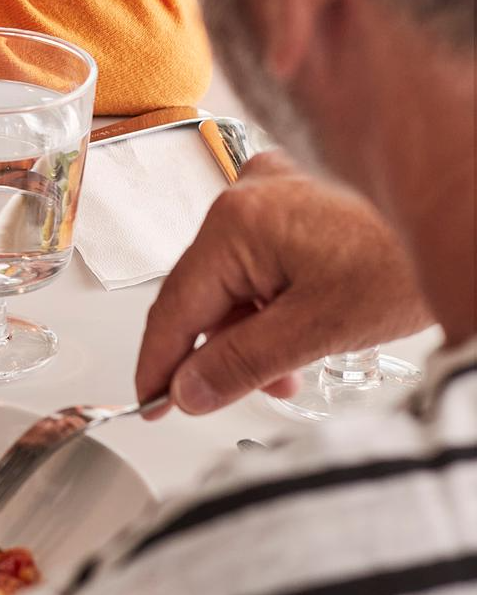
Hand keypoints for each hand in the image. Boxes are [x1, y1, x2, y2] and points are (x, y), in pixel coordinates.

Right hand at [136, 152, 430, 414]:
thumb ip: (241, 364)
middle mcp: (246, 194)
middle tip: (230, 398)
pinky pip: (259, 258)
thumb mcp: (315, 331)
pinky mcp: (297, 200)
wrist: (461, 222)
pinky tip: (295, 333)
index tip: (149, 402)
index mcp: (237, 220)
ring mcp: (272, 192)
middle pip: (204, 292)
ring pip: (233, 280)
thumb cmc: (404, 261)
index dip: (159, 363)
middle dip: (219, 352)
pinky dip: (269, 301)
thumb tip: (188, 390)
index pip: (175, 305)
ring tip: (286, 373)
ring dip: (250, 332)